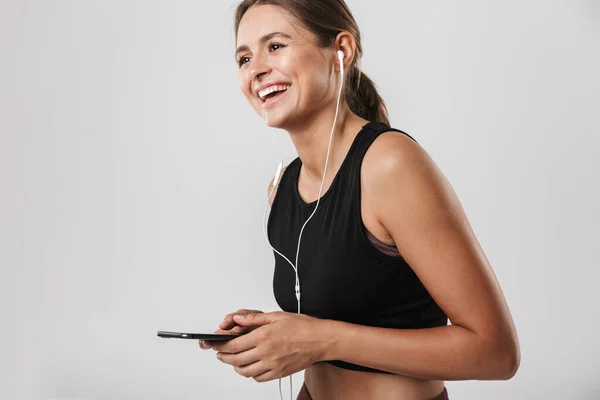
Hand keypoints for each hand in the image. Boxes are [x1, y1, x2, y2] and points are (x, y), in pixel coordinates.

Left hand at [208, 311, 331, 381]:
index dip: (221, 346)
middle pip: (236, 360)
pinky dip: (251, 374)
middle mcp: (266, 353)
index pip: (234, 345)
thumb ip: (254, 319)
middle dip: (224, 357)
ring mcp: (272, 365)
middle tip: (221, 354)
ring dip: (235, 367)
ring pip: (245, 372)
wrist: (321, 340)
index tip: (216, 345)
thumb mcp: (276, 316)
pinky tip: (251, 367)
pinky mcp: (279, 373)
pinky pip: (259, 378)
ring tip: (233, 361)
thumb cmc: (303, 327)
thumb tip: (238, 319)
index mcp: (264, 337)